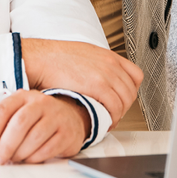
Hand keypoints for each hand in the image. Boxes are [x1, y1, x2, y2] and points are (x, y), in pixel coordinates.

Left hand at [0, 90, 87, 163]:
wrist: (71, 118)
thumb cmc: (36, 120)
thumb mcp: (13, 121)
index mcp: (22, 97)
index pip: (2, 110)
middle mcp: (40, 103)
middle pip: (19, 123)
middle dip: (6, 145)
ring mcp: (56, 116)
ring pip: (34, 136)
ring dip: (20, 153)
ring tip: (14, 159)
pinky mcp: (67, 132)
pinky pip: (48, 148)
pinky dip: (35, 158)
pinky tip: (29, 160)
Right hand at [20, 38, 140, 124]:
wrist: (41, 58)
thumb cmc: (54, 58)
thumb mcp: (83, 54)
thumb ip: (96, 65)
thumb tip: (98, 79)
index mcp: (108, 56)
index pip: (135, 76)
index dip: (130, 91)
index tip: (122, 99)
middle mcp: (111, 64)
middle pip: (130, 92)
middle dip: (123, 107)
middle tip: (112, 115)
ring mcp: (106, 74)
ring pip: (125, 101)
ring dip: (118, 115)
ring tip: (107, 121)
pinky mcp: (98, 86)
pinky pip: (115, 107)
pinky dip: (112, 118)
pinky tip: (103, 122)